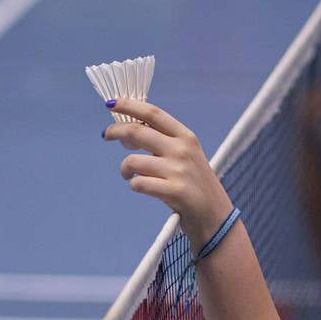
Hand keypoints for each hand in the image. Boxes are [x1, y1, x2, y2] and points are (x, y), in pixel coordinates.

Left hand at [102, 97, 232, 251]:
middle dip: (115, 131)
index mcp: (186, 136)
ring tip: (127, 175)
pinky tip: (140, 187)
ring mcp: (178, 170)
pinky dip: (134, 185)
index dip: (129, 105)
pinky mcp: (174, 191)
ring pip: (133, 161)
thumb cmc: (195, 184)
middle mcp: (182, 149)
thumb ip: (161, 143)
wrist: (215, 215)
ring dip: (124, 168)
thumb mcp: (186, 156)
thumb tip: (127, 133)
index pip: (153, 113)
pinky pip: (138, 183)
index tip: (111, 104)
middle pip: (138, 131)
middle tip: (106, 135)